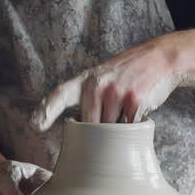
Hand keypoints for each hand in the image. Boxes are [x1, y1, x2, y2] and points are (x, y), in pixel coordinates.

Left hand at [32, 39, 194, 129]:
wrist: (159, 58)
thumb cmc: (128, 74)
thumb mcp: (102, 77)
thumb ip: (88, 97)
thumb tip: (77, 129)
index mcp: (85, 79)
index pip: (60, 94)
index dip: (46, 110)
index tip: (35, 125)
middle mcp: (96, 84)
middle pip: (89, 124)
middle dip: (96, 133)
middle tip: (103, 135)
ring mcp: (115, 92)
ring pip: (109, 128)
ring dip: (116, 129)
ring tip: (123, 114)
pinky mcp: (134, 100)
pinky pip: (128, 126)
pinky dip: (132, 126)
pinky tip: (137, 114)